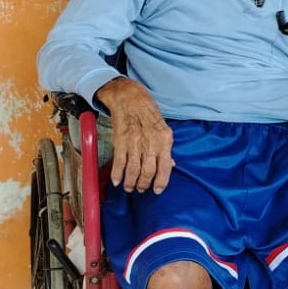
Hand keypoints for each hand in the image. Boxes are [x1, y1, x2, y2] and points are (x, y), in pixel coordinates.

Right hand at [97, 77, 173, 193]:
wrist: (129, 97)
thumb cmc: (148, 112)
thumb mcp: (164, 128)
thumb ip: (166, 148)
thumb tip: (170, 164)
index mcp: (165, 140)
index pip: (166, 167)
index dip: (161, 182)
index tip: (157, 190)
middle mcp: (151, 143)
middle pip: (148, 172)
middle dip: (144, 184)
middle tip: (141, 189)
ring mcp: (135, 143)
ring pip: (133, 170)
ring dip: (131, 182)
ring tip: (129, 187)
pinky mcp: (120, 141)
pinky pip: (119, 163)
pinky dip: (117, 174)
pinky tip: (117, 181)